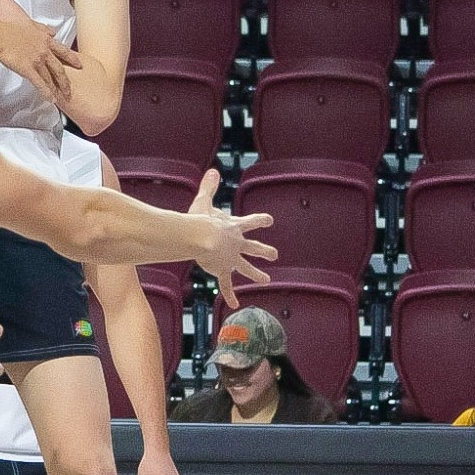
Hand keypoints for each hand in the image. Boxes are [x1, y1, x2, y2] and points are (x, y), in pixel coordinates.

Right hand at [0, 19, 81, 103]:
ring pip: (51, 77)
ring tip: (62, 97)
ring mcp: (37, 60)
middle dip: (66, 80)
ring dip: (57, 89)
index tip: (79, 64)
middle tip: (70, 88)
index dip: (72, 59)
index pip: (63, 51)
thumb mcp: (30, 24)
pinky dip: (46, 93)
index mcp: (45, 40)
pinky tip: (50, 99)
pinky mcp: (28, 69)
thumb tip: (51, 30)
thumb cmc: (9, 28)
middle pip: (59, 68)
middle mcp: (44, 51)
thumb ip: (42, 28)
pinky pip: (40, 83)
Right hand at [186, 169, 275, 307]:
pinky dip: (230, 294)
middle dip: (265, 251)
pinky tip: (234, 303)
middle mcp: (237, 243)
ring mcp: (231, 258)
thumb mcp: (204, 201)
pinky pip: (227, 285)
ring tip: (266, 279)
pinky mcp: (222, 270)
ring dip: (256, 273)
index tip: (270, 220)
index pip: (251, 222)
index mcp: (234, 227)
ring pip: (246, 267)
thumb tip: (213, 171)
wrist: (200, 237)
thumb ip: (209, 186)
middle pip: (254, 247)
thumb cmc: (199, 219)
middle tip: (274, 254)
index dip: (260, 220)